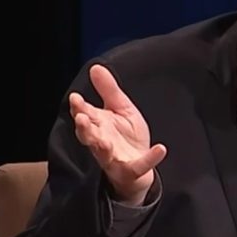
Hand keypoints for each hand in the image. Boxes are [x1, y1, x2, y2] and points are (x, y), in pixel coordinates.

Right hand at [69, 64, 166, 205]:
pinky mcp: (131, 170)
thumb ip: (109, 90)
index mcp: (98, 125)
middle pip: (88, 136)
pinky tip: (160, 149)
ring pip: (103, 154)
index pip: (85, 115)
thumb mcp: (121, 109)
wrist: (139, 164)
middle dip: (84, 128)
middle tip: (82, 118)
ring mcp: (115, 158)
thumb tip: (95, 67)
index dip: (79, 108)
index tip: (76, 98)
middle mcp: (101, 142)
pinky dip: (151, 158)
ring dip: (102, 147)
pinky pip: (139, 165)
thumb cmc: (126, 136)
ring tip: (104, 141)